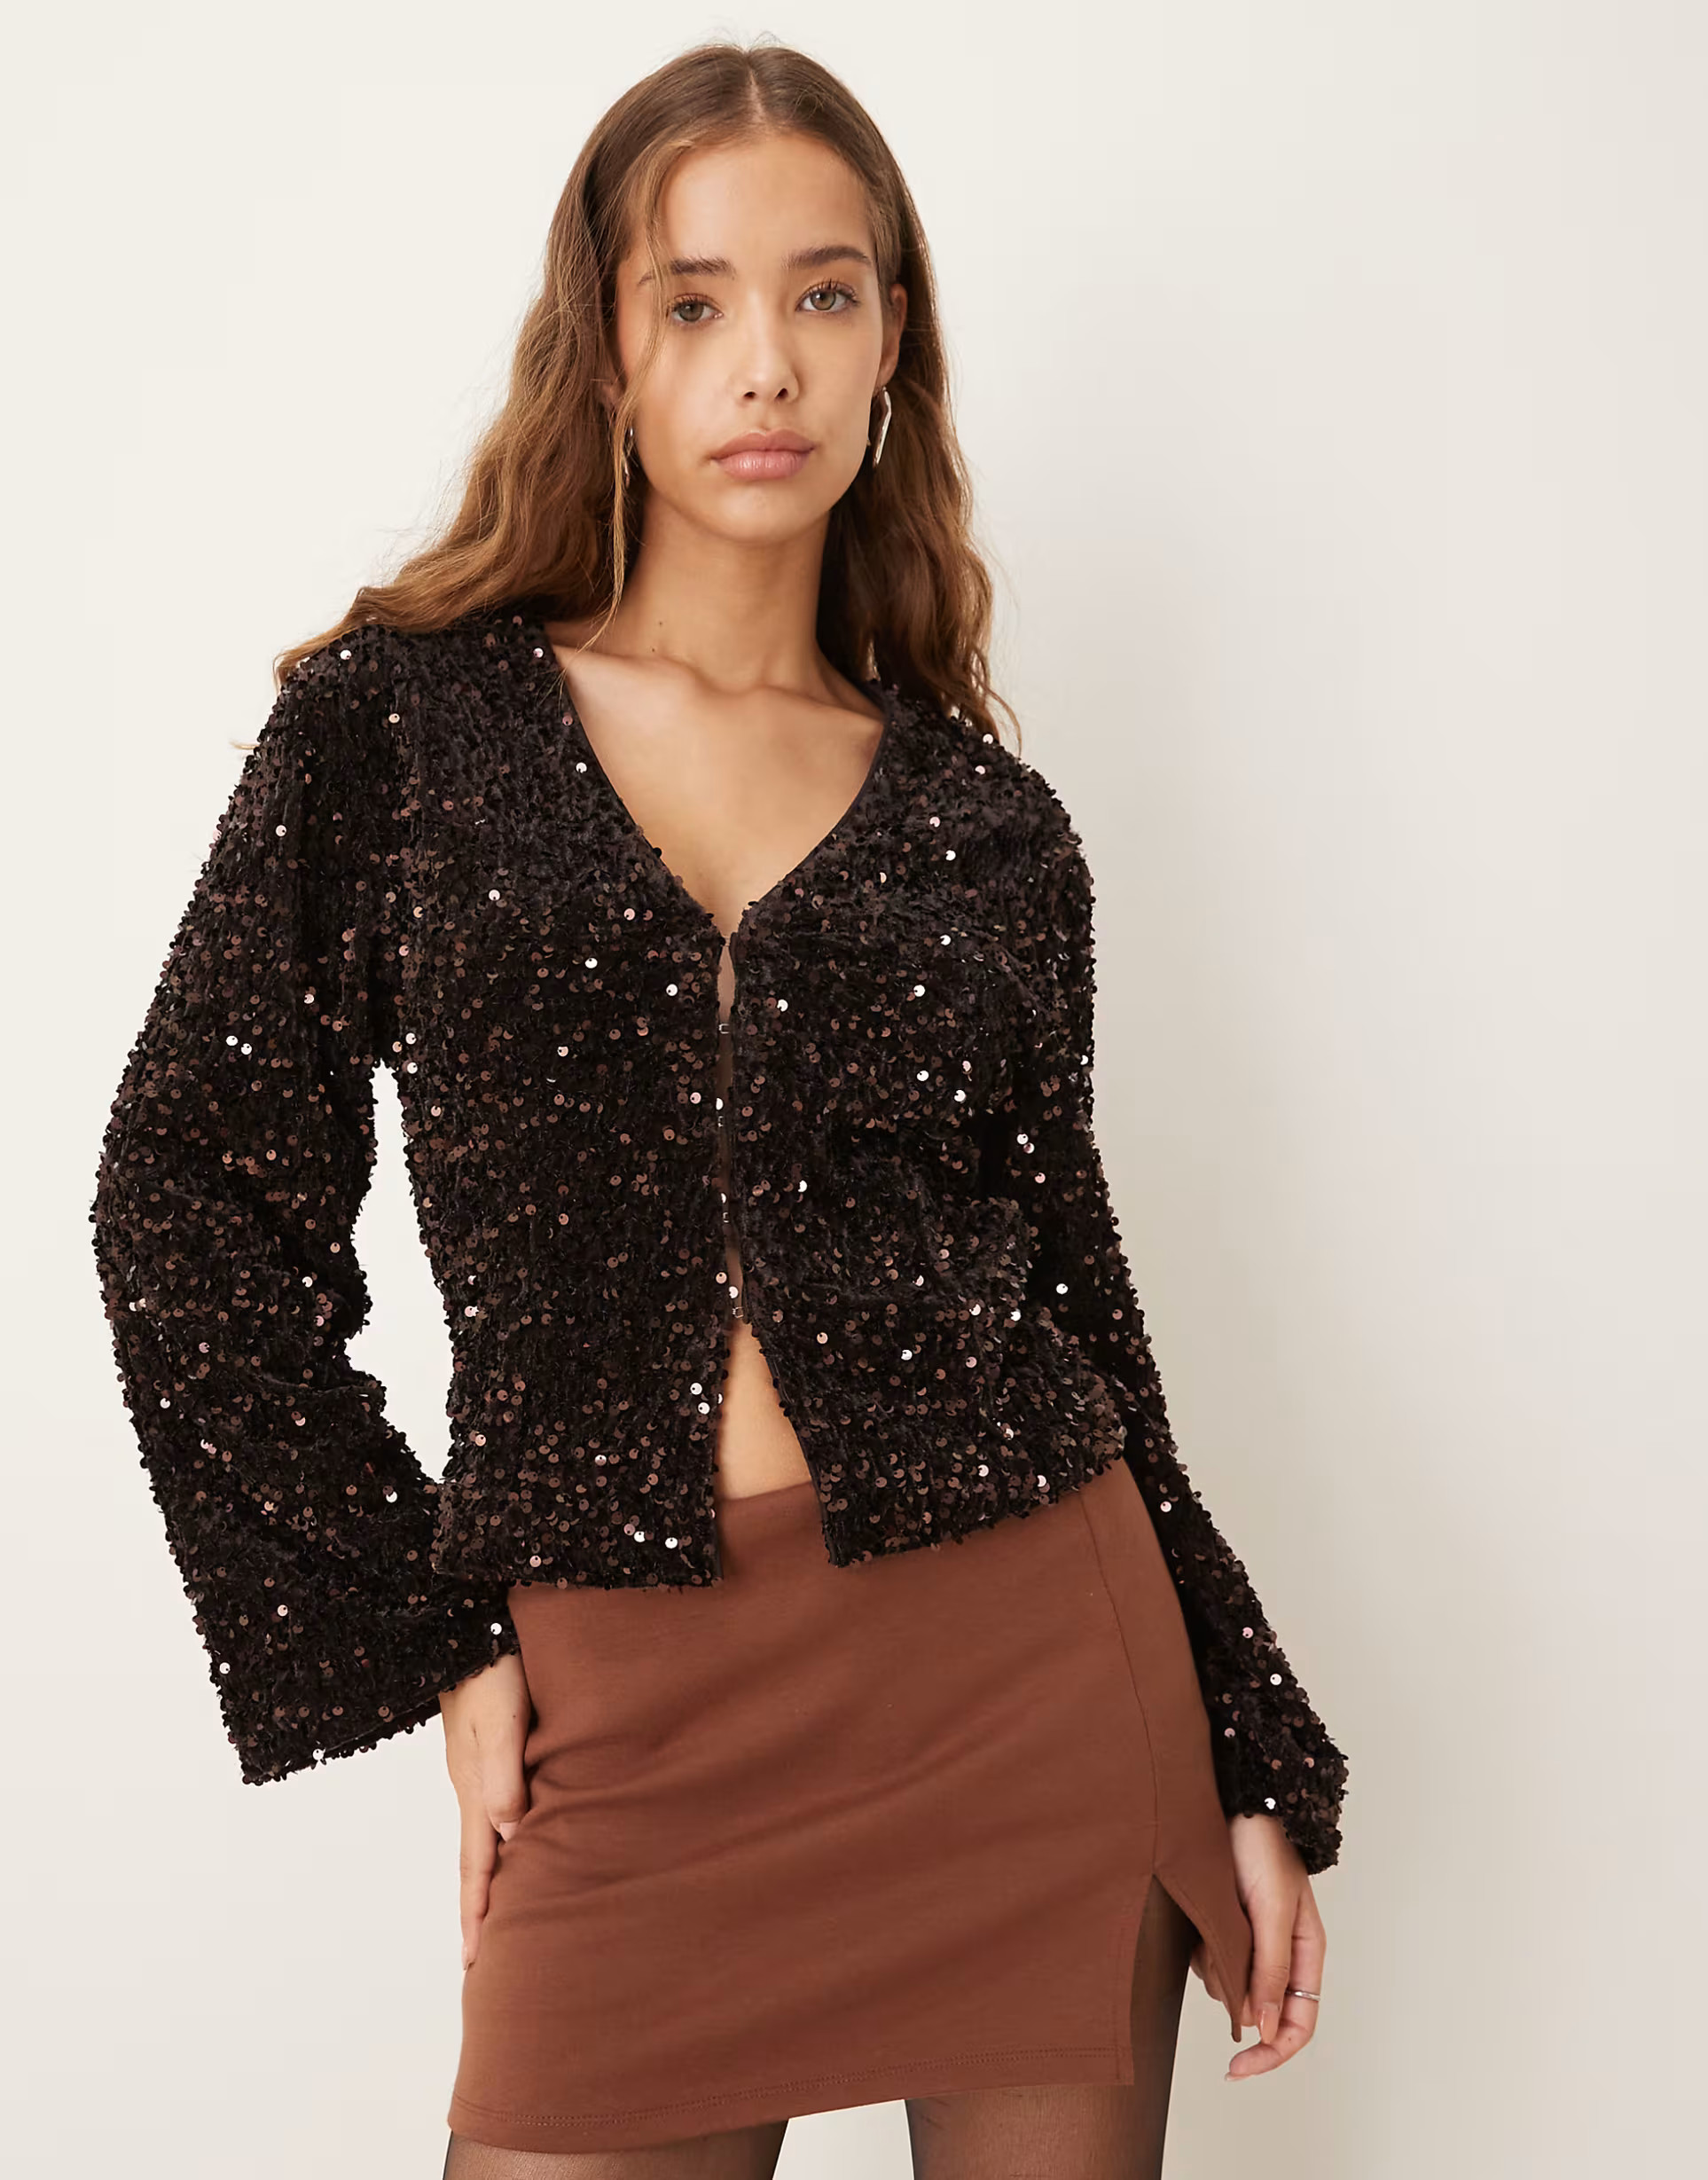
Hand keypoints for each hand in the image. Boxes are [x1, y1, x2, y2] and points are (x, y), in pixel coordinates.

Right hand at [439, 1649, 532, 1971]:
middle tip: (479, 1962)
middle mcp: (473, 1783)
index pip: (476, 1865)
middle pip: (476, 1859)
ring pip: (488, 1835)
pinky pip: (498, 1806)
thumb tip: (512, 1837)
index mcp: (473, 1786)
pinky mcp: (491, 1746)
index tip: (474, 1965)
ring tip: (500, 1915)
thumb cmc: (493, 1665)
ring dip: (490, 1877)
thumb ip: (505, 1776)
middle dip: (478, 1909)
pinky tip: (518, 1840)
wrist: (471, 1620)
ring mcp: (478, 1766)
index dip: (478, 1913)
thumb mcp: (500, 1720)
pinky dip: (504, 1838)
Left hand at [1200, 1812, 1325, 2080]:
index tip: (1237, 2067)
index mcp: (1306, 1954)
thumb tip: (1265, 2029)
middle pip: (1258, 2010)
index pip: (1298, 2026)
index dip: (1271, 2054)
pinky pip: (1209, 1960)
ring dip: (1213, 1966)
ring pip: (1229, 1987)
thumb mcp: (1269, 1910)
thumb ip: (1270, 1969)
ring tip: (1210, 1921)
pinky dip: (1201, 1949)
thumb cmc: (1261, 1848)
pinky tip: (1199, 1918)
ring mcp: (1251, 1941)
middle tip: (1213, 1956)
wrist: (1233, 1802)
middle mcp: (1280, 1954)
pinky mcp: (1224, 1927)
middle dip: (1231, 1993)